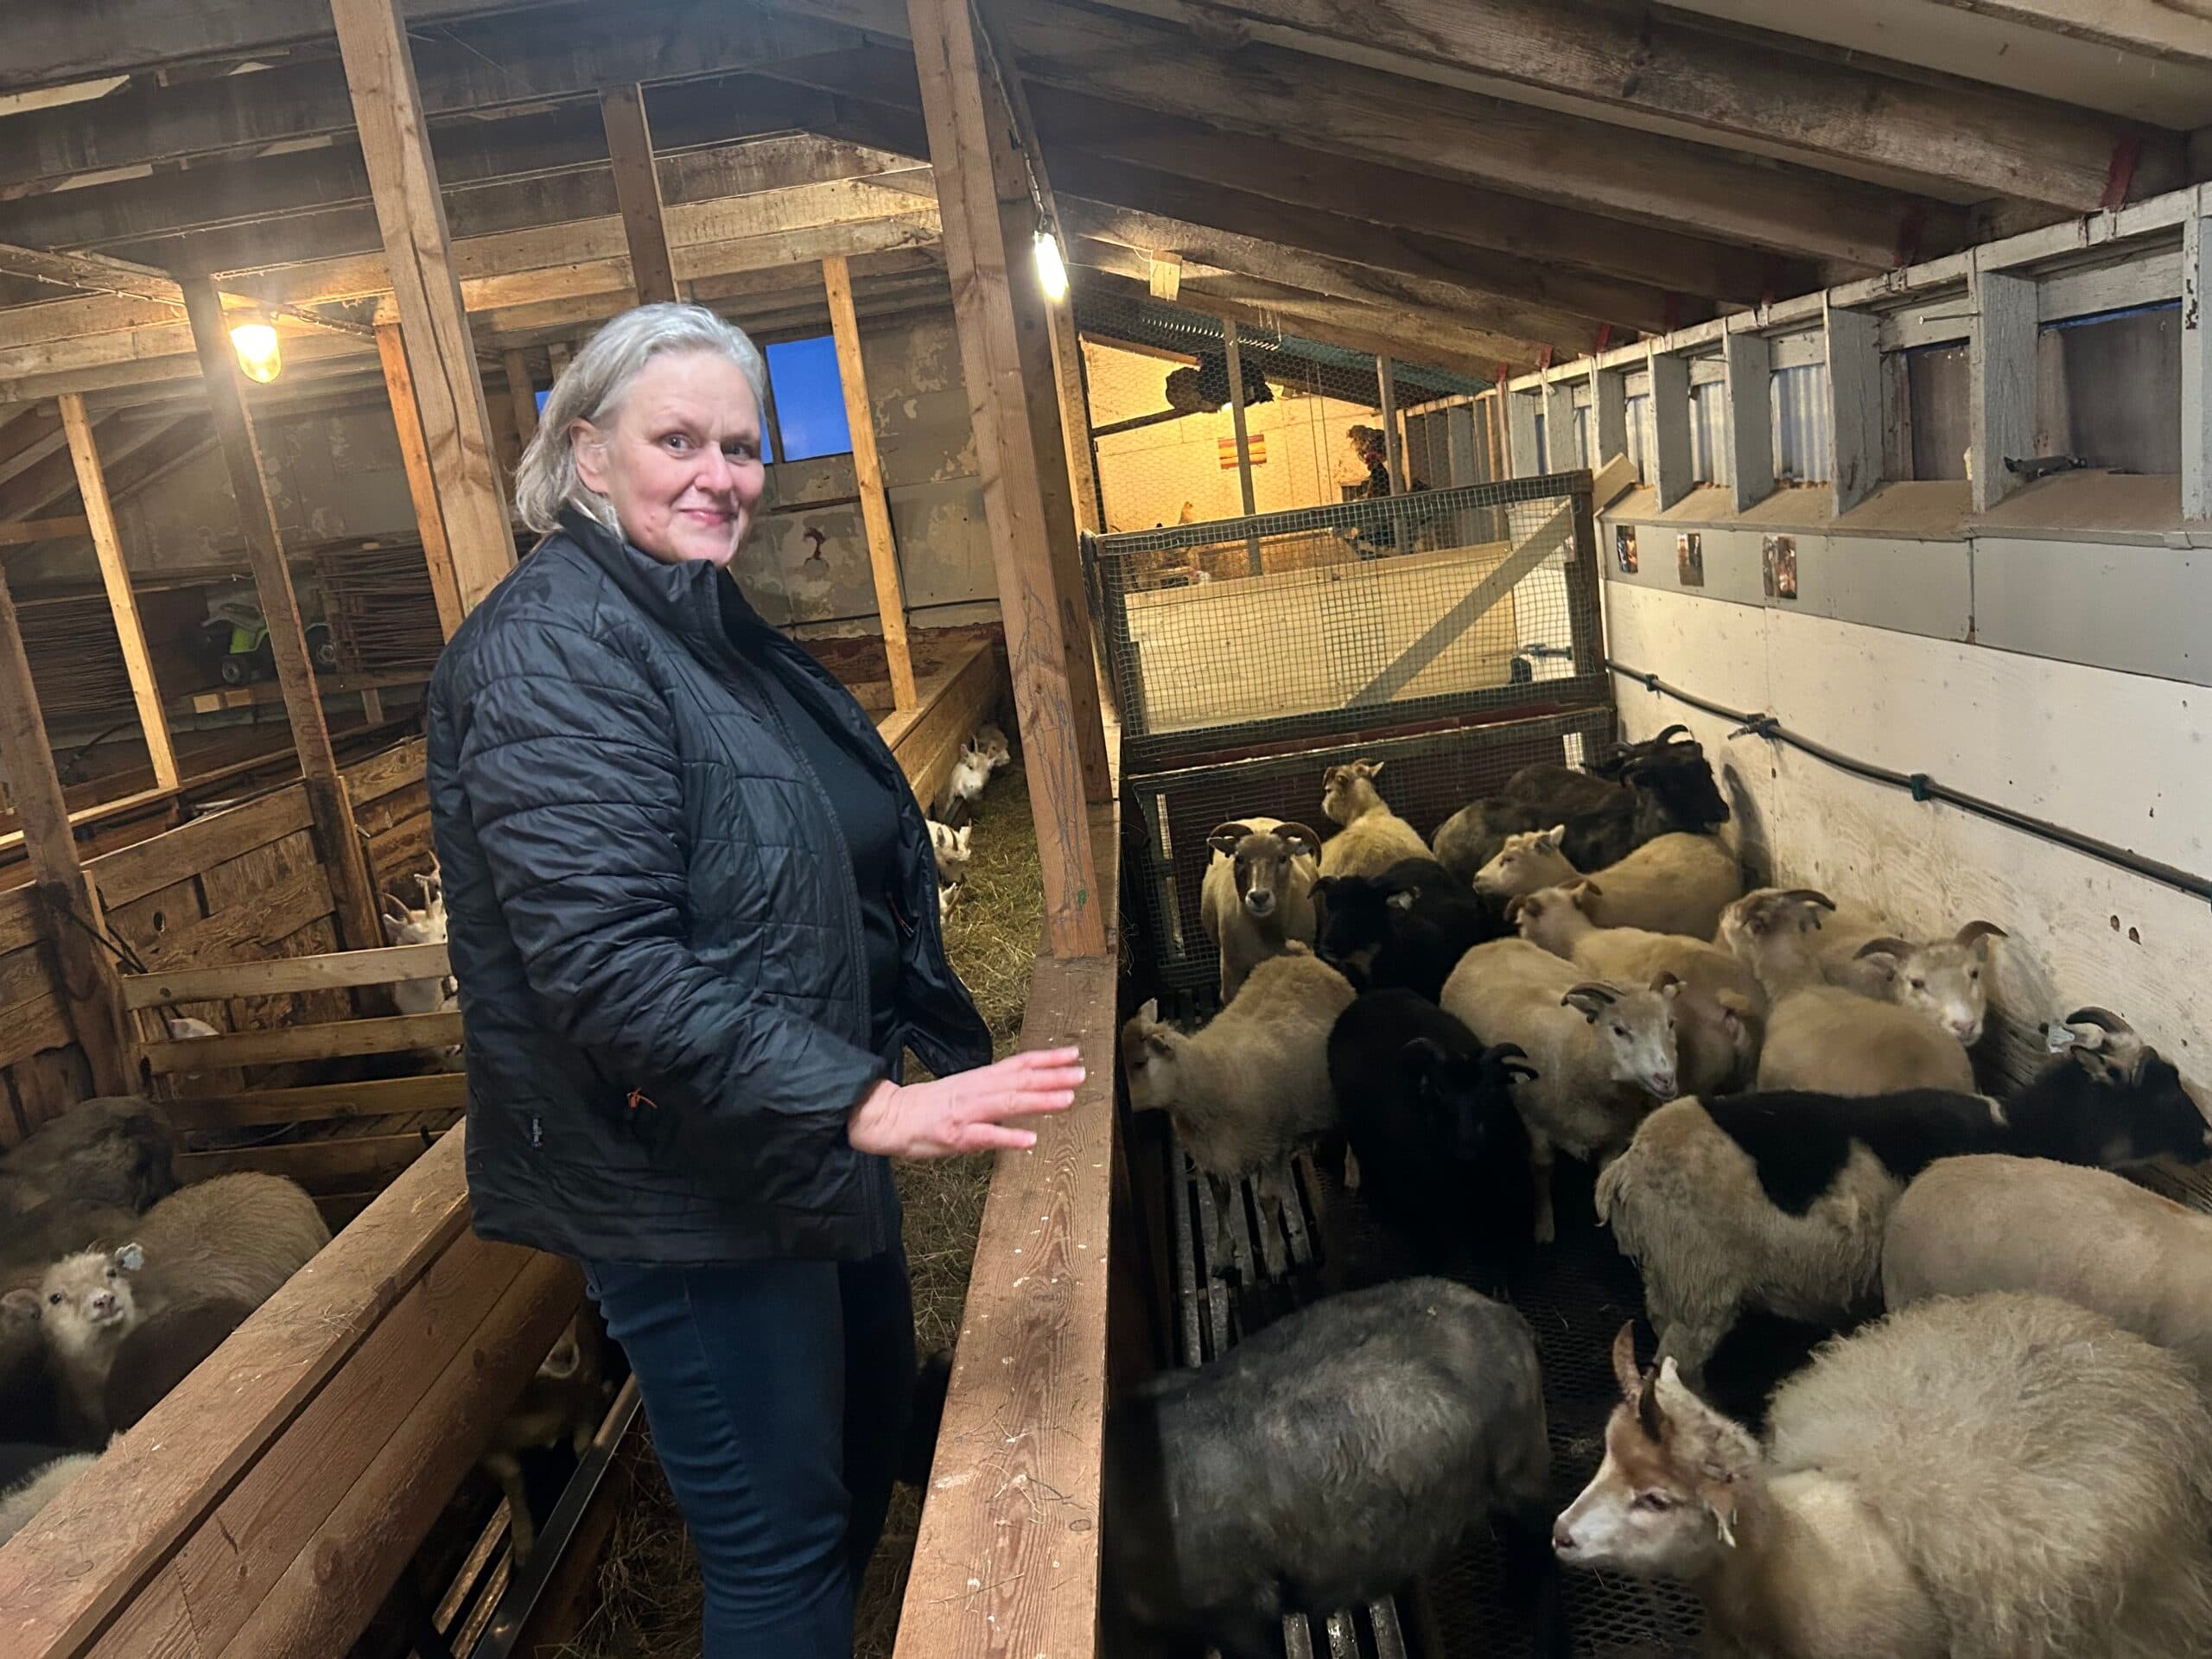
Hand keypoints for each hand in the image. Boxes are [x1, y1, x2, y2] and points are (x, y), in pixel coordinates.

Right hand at [848, 1046, 1084, 1158]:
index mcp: (978, 1080)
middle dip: (1053, 1077)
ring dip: (1039, 1101)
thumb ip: (992, 1091)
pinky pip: (984, 1137)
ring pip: (1007, 1103)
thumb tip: (1022, 1091)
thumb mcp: (963, 1092)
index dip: (1047, 1059)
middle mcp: (976, 1091)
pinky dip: (1007, 1138)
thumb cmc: (925, 1108)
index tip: (1073, 1054)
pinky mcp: (954, 1135)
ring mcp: (966, 1113)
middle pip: (1019, 1080)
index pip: (1018, 1065)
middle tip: (1081, 1073)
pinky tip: (1029, 1141)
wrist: (886, 1117)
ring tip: (1066, 1099)